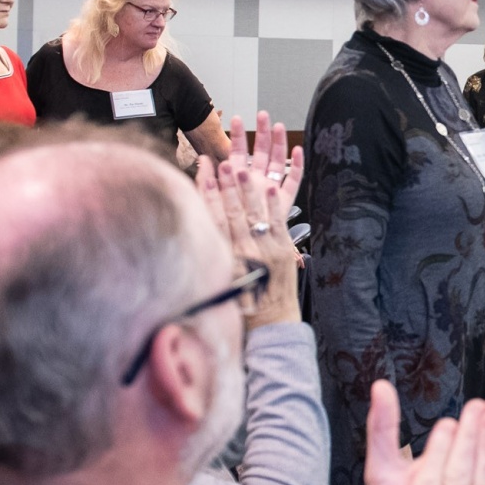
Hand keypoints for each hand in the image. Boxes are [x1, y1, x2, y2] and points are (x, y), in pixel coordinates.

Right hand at [197, 150, 301, 327]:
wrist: (270, 322)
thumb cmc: (244, 302)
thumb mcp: (225, 274)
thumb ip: (215, 251)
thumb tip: (200, 229)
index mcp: (224, 254)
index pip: (212, 217)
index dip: (206, 192)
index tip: (202, 171)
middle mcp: (242, 251)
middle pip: (231, 211)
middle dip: (226, 186)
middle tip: (220, 162)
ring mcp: (265, 250)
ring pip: (253, 213)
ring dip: (247, 189)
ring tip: (242, 167)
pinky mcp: (283, 251)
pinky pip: (277, 223)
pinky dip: (274, 204)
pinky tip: (270, 187)